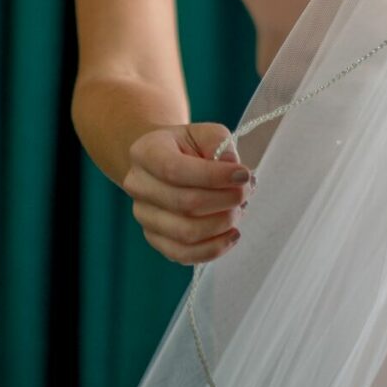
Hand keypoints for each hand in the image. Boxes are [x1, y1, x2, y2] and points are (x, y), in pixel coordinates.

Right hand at [122, 122, 252, 264]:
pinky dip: (213, 249)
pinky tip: (233, 235)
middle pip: (185, 203)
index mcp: (146, 153)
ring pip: (186, 233)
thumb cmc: (190, 146)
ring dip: (222, 223)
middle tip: (247, 190)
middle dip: (226, 199)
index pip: (175, 170)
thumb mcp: (205, 132)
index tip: (244, 175)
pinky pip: (182, 254)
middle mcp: (138, 186)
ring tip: (239, 208)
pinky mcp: (155, 238)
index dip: (214, 176)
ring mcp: (144, 216)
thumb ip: (220, 144)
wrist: (166, 161)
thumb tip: (234, 173)